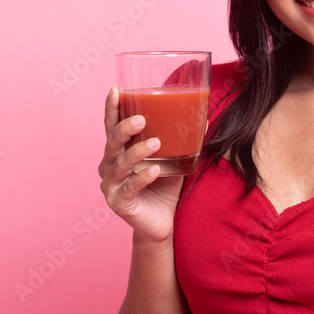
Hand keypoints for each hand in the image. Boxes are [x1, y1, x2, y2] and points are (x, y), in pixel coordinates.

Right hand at [98, 86, 185, 245]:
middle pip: (112, 143)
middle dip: (124, 128)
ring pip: (120, 164)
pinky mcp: (119, 203)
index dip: (111, 109)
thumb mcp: (175, 160)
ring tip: (156, 143)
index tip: (116, 90)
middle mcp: (110, 166)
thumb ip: (183, 140)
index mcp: (119, 152)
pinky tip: (155, 171)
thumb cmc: (164, 187)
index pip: (112, 126)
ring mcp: (111, 185)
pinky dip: (142, 178)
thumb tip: (204, 117)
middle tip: (141, 119)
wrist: (163, 222)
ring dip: (137, 151)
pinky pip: (130, 188)